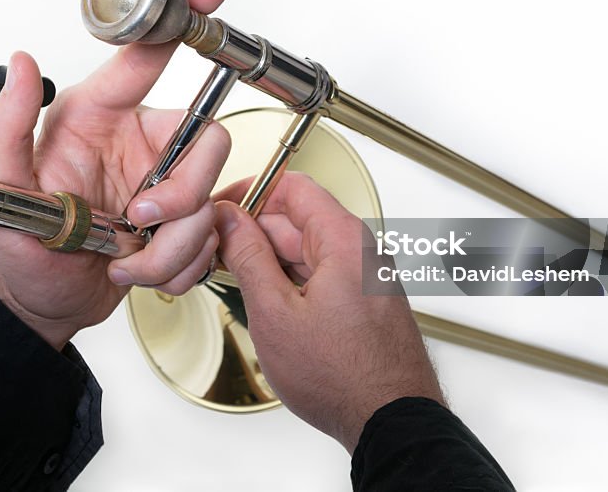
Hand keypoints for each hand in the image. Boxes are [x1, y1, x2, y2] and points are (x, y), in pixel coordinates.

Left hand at [0, 0, 231, 349]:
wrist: (47, 303)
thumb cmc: (24, 250)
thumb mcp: (3, 192)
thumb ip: (9, 127)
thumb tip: (20, 63)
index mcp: (98, 119)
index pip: (145, 57)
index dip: (180, 20)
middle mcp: (139, 143)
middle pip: (204, 142)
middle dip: (181, 196)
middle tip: (138, 221)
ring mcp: (165, 183)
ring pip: (209, 201)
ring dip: (171, 247)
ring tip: (125, 258)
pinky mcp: (183, 223)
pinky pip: (211, 237)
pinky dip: (178, 266)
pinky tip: (139, 267)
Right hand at [214, 173, 442, 451]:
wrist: (390, 421)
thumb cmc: (345, 376)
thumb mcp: (275, 313)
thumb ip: (249, 257)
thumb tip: (230, 222)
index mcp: (343, 240)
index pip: (292, 186)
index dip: (250, 192)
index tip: (221, 208)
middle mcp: (361, 251)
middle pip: (298, 219)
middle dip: (254, 232)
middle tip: (217, 252)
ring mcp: (367, 277)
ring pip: (308, 250)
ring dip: (270, 260)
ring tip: (238, 283)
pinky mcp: (366, 301)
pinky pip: (322, 274)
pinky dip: (291, 281)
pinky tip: (269, 304)